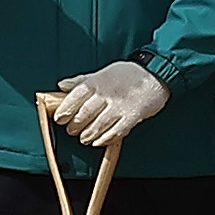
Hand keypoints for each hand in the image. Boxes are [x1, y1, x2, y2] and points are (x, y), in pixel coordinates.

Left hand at [43, 62, 169, 148]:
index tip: (59, 118)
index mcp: (98, 81)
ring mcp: (120, 106)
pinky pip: (116, 131)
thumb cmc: (128, 74)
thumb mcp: (103, 72)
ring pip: (98, 125)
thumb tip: (62, 85)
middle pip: (84, 113)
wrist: (155, 74)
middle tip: (71, 130)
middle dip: (74, 125)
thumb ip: (82, 80)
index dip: (65, 109)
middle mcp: (107, 94)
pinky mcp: (132, 116)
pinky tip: (98, 142)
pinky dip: (105, 139)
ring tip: (83, 138)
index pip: (75, 96)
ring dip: (88, 134)